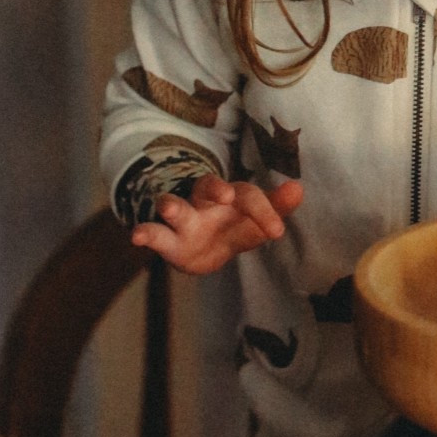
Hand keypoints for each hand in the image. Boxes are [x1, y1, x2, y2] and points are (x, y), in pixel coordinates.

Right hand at [132, 175, 302, 274]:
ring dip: (172, 205)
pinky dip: (145, 232)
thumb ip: (274, 208)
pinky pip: (153, 232)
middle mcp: (206, 202)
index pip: (248, 195)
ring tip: (167, 207)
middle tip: (226, 195)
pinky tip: (137, 236)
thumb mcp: (253, 221)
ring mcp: (183, 218)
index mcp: (232, 198)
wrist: (197, 249)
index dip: (264, 210)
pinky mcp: (166, 239)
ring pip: (176, 206)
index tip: (277, 232)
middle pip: (209, 187)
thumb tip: (299, 188)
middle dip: (216, 188)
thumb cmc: (230, 227)